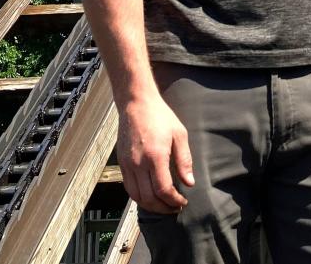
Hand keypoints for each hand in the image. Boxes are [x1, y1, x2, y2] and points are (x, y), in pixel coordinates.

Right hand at [117, 95, 194, 213]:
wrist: (136, 103)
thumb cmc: (160, 116)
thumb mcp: (179, 134)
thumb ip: (184, 160)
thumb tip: (189, 183)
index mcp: (155, 156)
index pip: (163, 190)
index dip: (174, 201)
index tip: (182, 202)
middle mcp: (139, 163)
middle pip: (149, 198)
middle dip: (163, 208)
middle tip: (174, 208)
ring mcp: (127, 164)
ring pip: (136, 196)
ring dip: (150, 206)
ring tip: (163, 205)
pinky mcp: (121, 163)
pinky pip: (129, 187)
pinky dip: (139, 196)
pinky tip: (150, 195)